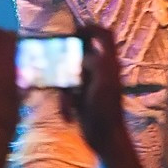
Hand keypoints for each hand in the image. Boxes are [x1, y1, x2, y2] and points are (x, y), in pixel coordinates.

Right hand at [71, 25, 123, 157]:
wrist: (104, 138)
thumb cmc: (106, 111)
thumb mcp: (104, 83)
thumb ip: (97, 62)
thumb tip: (84, 52)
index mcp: (109, 63)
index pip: (105, 35)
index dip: (91, 28)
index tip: (74, 32)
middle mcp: (100, 70)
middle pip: (82, 52)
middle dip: (68, 60)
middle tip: (57, 65)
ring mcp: (90, 83)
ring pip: (70, 72)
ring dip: (65, 87)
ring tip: (68, 100)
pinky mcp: (80, 96)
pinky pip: (67, 90)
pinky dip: (65, 99)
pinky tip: (68, 111)